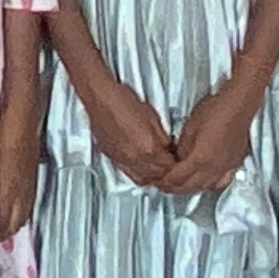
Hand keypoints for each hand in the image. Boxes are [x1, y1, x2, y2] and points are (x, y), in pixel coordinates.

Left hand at [0, 89, 44, 242]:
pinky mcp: (31, 168)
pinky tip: (5, 201)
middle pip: (17, 222)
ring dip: (10, 221)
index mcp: (12, 185)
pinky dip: (16, 207)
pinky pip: (27, 198)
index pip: (6, 223)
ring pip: (24, 211)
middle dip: (2, 231)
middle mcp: (24, 186)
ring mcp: (30, 177)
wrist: (24, 102)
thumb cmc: (1, 124)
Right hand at [84, 74, 183, 189]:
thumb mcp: (152, 116)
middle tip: (171, 164)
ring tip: (158, 169)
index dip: (177, 163)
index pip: (170, 166)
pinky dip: (138, 173)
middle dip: (167, 171)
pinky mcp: (112, 157)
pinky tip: (142, 167)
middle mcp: (134, 158)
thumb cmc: (122, 101)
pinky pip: (128, 173)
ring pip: (143, 179)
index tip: (178, 158)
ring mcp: (122, 159)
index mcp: (148, 147)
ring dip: (153, 176)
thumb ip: (162, 136)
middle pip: (158, 175)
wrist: (100, 98)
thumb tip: (168, 146)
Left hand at [168, 87, 258, 196]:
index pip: (177, 178)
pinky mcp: (234, 164)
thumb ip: (181, 148)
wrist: (238, 104)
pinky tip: (204, 182)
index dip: (165, 181)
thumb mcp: (190, 127)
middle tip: (164, 185)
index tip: (158, 180)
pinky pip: (219, 182)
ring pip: (204, 187)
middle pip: (190, 187)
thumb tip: (176, 159)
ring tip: (180, 185)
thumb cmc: (216, 110)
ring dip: (190, 189)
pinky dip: (208, 185)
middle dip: (174, 188)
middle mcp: (214, 167)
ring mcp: (226, 167)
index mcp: (201, 158)